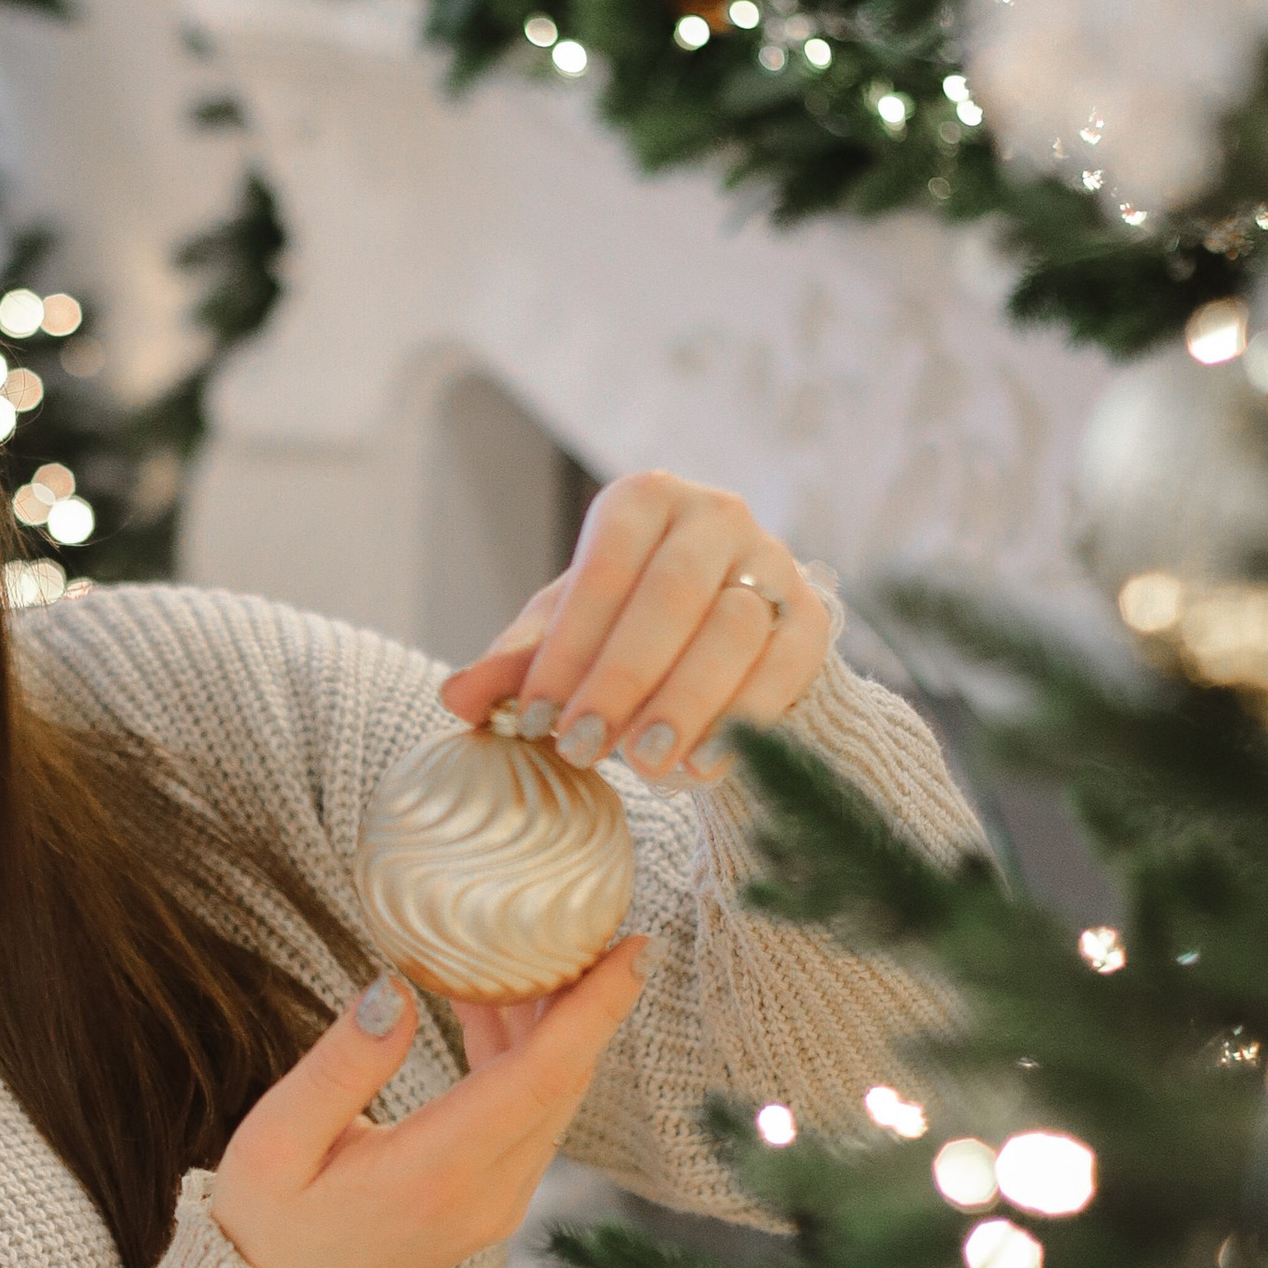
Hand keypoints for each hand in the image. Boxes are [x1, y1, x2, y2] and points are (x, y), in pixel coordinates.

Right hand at [208, 946, 650, 1267]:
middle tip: (586, 924)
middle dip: (586, 1000)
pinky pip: (528, 1117)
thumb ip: (340, 1065)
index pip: (540, 1080)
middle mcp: (485, 1195)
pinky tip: (494, 1005)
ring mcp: (496, 1205)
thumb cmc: (263, 1222)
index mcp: (435, 1175)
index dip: (594, 1010)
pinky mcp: (490, 1202)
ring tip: (537, 950)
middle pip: (562, 1083)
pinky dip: (526, 1056)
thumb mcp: (275, 1138)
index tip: (632, 949)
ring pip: (552, 1099)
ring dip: (555, 1025)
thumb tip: (393, 988)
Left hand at [440, 471, 829, 782]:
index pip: (604, 568)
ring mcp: (771, 564)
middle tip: (581, 747)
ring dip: (683, 701)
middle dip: (622, 678)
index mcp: (643, 501)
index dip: (569, 647)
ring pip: (732, 630)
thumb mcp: (566, 635)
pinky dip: (742, 720)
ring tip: (641, 764)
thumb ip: (515, 664)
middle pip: (671, 595)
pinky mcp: (810, 619)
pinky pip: (783, 667)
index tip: (536, 718)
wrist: (726, 642)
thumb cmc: (626, 626)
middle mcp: (715, 516)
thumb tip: (456, 697)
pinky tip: (700, 766)